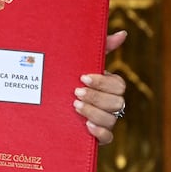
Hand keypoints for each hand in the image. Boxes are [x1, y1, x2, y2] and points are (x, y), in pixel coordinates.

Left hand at [75, 30, 128, 144]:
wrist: (47, 104)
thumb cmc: (69, 79)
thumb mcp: (80, 63)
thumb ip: (102, 48)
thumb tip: (123, 33)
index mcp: (109, 87)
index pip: (118, 85)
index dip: (102, 82)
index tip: (82, 77)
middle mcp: (110, 105)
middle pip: (117, 102)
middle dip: (97, 97)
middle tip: (76, 92)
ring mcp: (104, 121)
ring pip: (112, 119)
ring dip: (94, 112)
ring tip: (74, 106)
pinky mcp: (96, 137)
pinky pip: (108, 138)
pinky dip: (99, 132)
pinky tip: (86, 126)